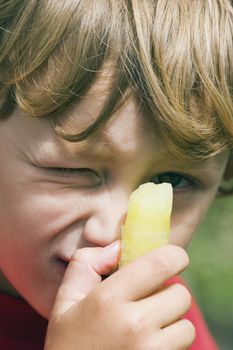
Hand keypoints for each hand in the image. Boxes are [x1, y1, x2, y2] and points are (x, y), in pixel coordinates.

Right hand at [44, 244, 194, 349]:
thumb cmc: (69, 344)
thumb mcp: (66, 300)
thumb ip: (87, 264)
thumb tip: (119, 247)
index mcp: (109, 300)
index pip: (160, 263)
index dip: (174, 255)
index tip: (172, 258)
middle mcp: (134, 325)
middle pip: (180, 294)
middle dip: (168, 293)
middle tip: (149, 300)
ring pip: (186, 324)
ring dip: (171, 322)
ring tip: (147, 328)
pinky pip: (183, 347)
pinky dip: (171, 344)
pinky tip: (148, 346)